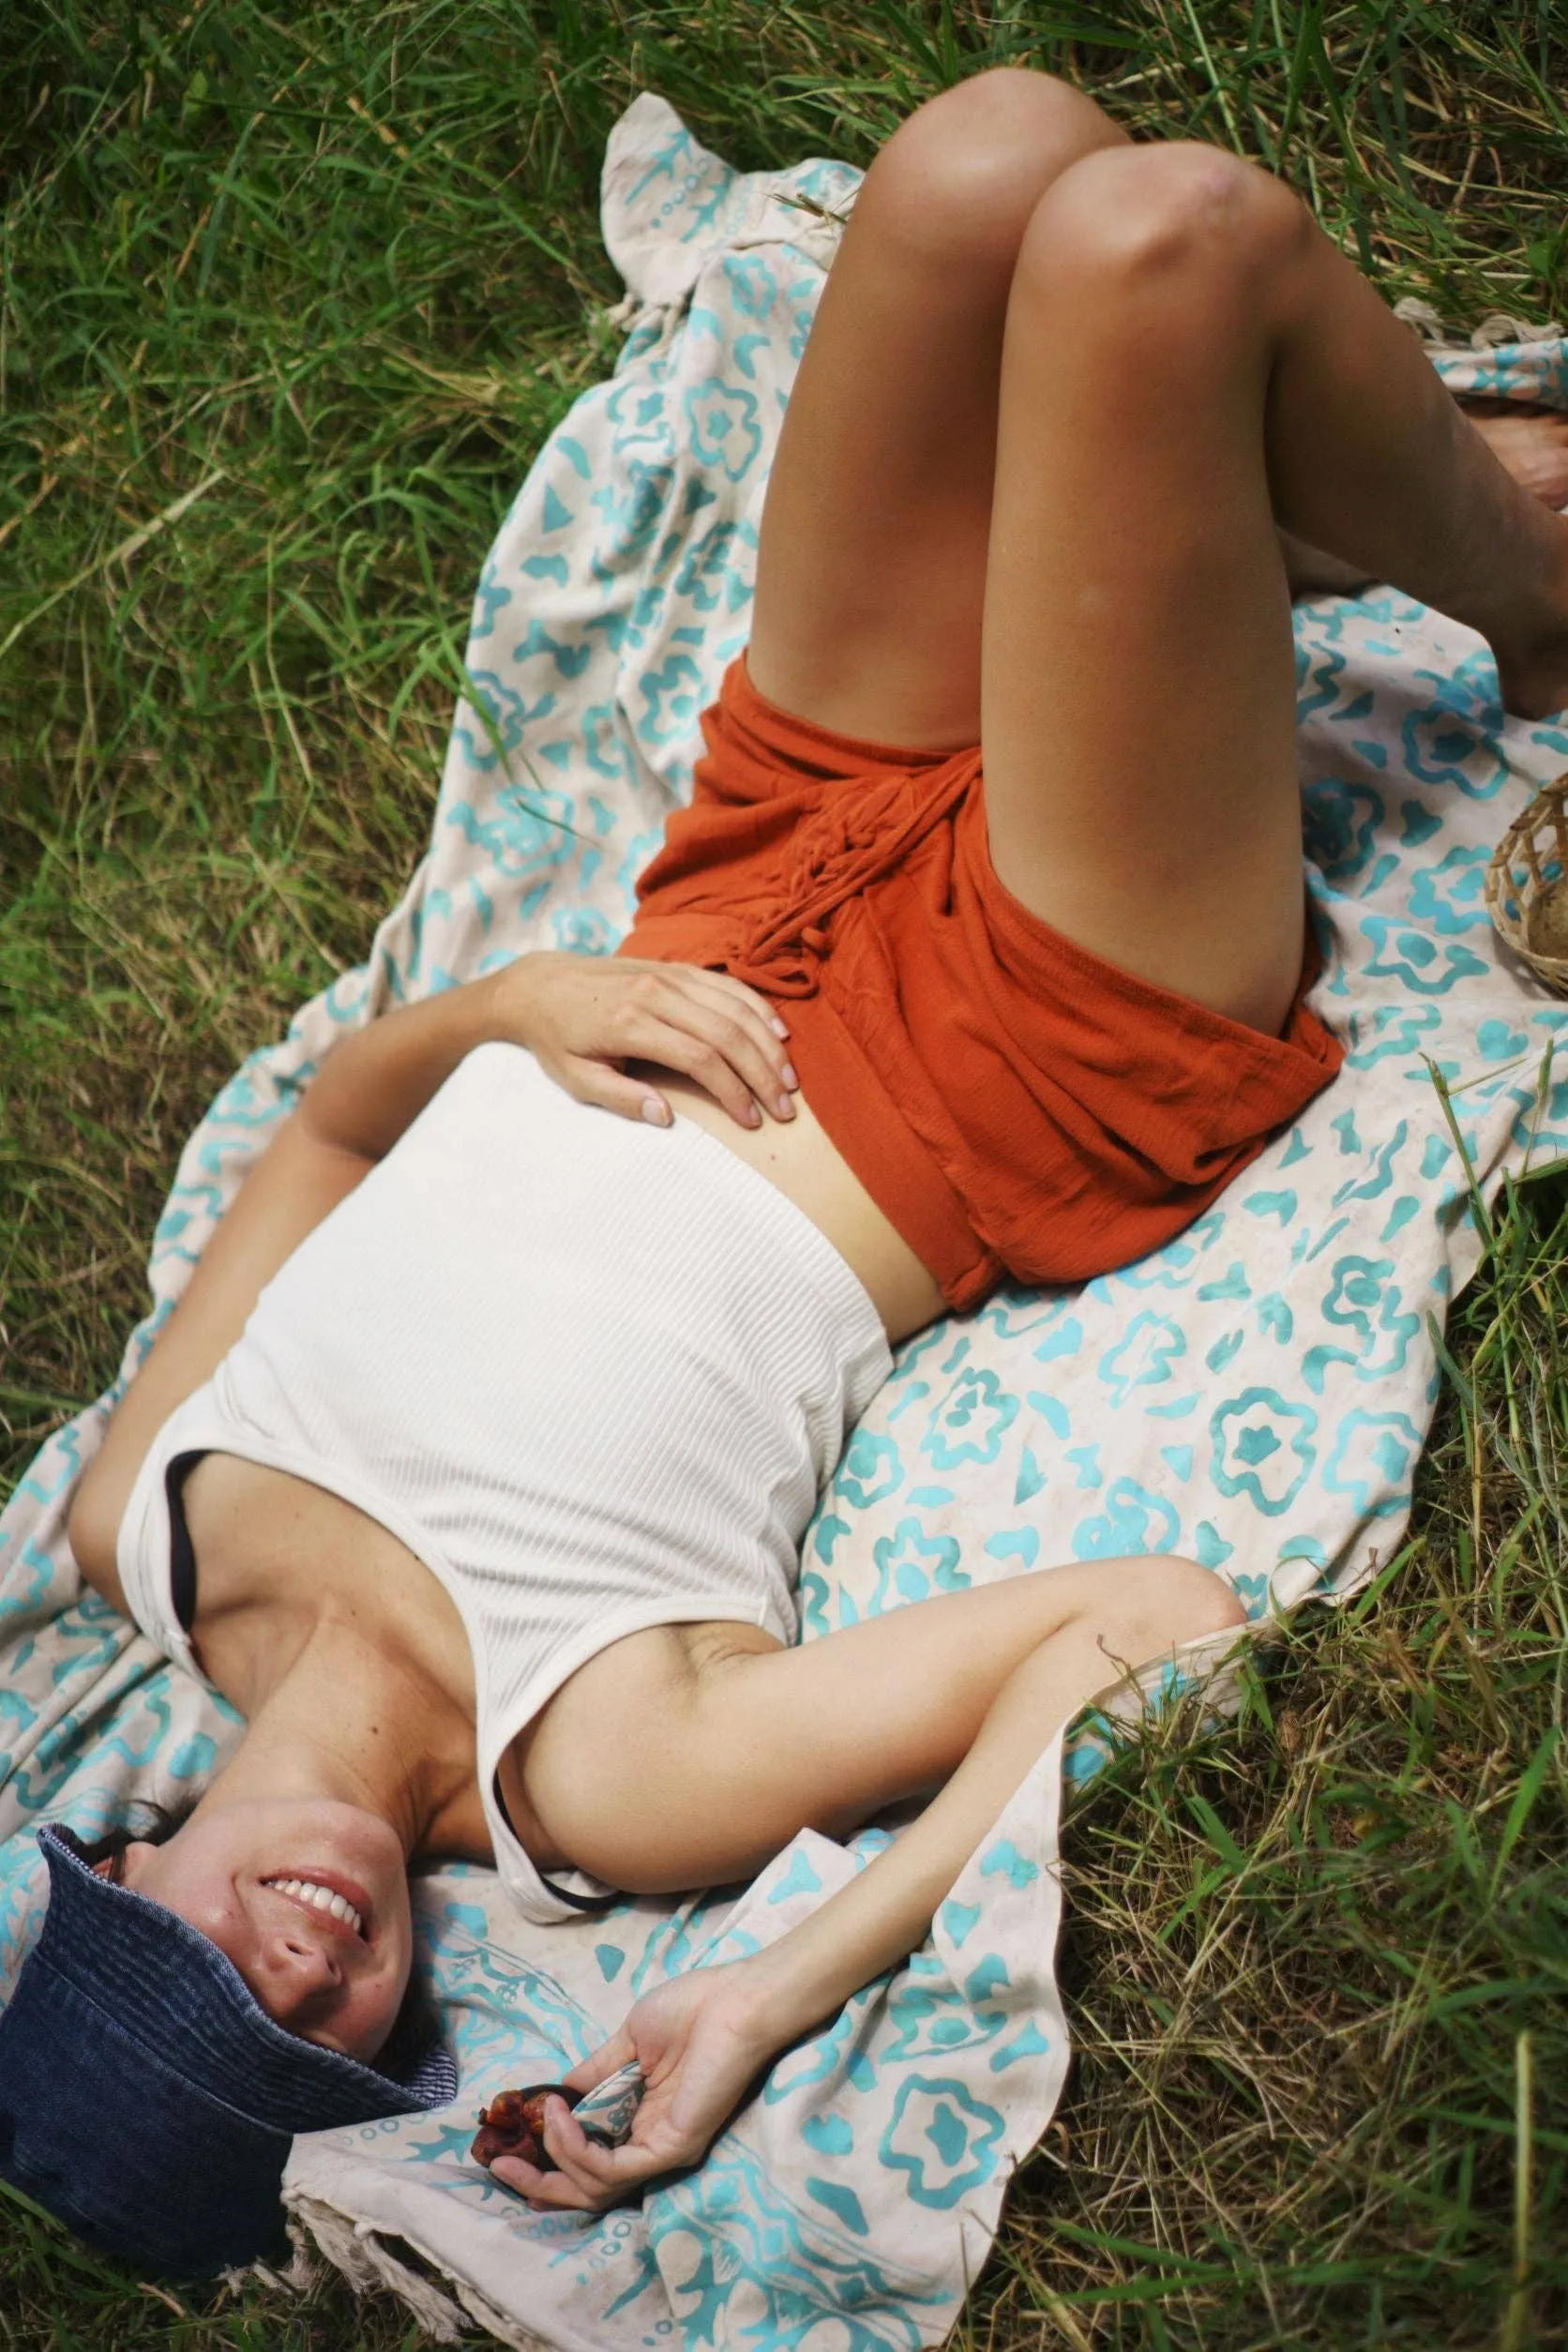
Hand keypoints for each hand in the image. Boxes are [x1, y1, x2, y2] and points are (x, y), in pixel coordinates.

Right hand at [486, 1961, 779, 2212]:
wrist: (734, 2001)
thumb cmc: (691, 2010)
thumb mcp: (629, 2041)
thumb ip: (595, 2073)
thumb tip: (557, 2092)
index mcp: (642, 2120)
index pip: (591, 2159)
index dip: (550, 2160)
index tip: (509, 2148)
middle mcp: (650, 2144)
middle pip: (588, 2187)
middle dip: (540, 2182)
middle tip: (499, 2166)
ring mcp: (662, 2152)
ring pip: (595, 2184)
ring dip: (556, 2154)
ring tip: (543, 2116)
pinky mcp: (671, 2150)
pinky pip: (611, 2168)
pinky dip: (577, 2148)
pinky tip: (561, 2119)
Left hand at [491, 952, 797, 1130]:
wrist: (539, 985)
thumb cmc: (556, 1039)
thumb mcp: (575, 1079)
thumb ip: (620, 1099)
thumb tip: (666, 1118)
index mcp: (630, 1024)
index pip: (700, 1059)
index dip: (733, 1092)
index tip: (752, 1121)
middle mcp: (655, 993)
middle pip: (727, 1033)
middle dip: (763, 1074)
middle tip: (786, 1108)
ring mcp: (669, 976)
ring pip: (735, 1007)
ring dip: (769, 1044)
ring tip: (790, 1080)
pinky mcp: (676, 968)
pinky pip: (728, 984)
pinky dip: (758, 1007)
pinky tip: (779, 1032)